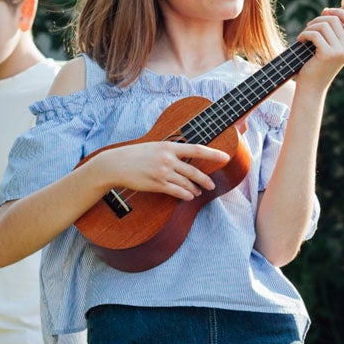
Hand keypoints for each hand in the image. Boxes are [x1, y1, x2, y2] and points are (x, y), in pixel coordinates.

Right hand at [97, 138, 228, 202]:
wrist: (116, 164)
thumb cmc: (136, 154)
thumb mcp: (155, 146)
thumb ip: (171, 151)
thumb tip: (187, 157)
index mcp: (168, 146)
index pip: (196, 149)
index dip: (213, 154)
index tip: (226, 157)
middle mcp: (167, 159)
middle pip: (194, 171)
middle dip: (205, 180)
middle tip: (211, 184)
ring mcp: (162, 172)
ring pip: (186, 183)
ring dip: (194, 189)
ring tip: (198, 191)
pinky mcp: (156, 184)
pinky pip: (176, 192)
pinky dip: (185, 195)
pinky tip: (188, 196)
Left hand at [293, 6, 343, 90]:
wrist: (311, 88)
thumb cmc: (316, 66)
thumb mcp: (327, 46)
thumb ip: (330, 30)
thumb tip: (327, 10)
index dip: (339, 11)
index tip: (325, 11)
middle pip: (335, 20)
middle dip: (318, 20)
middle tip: (308, 28)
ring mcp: (340, 51)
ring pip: (324, 25)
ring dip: (310, 27)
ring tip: (303, 36)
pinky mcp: (328, 54)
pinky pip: (315, 34)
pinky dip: (305, 34)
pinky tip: (300, 40)